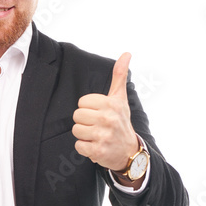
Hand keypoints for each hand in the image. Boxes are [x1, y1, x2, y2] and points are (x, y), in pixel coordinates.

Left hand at [72, 52, 137, 171]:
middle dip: (85, 121)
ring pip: (76, 130)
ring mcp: (103, 136)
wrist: (129, 151)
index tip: (99, 113)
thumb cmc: (121, 121)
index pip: (82, 102)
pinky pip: (78, 146)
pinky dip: (85, 148)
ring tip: (96, 135)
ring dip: (84, 135)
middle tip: (97, 125)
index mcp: (111, 104)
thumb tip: (126, 53)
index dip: (88, 108)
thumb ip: (119, 75)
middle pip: (77, 116)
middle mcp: (108, 119)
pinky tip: (96, 145)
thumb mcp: (121, 98)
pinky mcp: (98, 151)